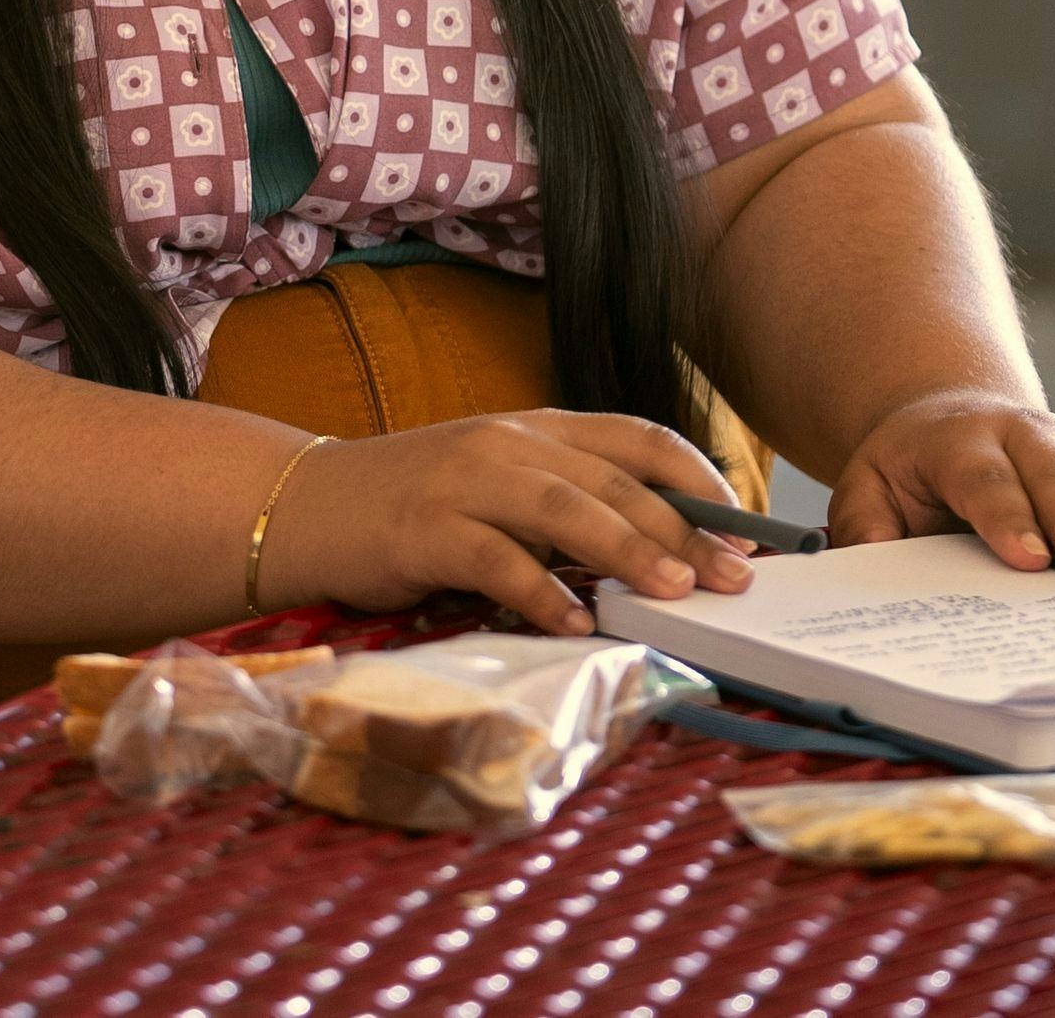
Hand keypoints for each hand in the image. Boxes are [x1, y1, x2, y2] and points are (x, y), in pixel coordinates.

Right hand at [255, 410, 754, 634]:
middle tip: (731, 577)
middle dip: (682, 527)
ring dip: (626, 549)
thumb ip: (568, 507)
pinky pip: (494, 559)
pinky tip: (573, 625)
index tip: (743, 527)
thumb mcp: (502, 487)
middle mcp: (507, 443)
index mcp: (535, 429)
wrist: (311, 503)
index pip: (636, 437)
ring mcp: (464, 481)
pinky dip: (540, 592)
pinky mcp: (424, 528)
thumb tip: (661, 555)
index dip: (696, 478)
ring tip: (675, 590)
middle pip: (613, 478)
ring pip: (563, 508)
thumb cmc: (417, 504)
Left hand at [829, 388, 1054, 571]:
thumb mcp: (869, 486)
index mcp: (960, 443)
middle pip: (1054, 472)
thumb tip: (872, 557)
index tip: (1028, 558)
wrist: (951, 415)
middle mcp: (1022, 434)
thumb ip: (866, 523)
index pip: (984, 481)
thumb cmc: (912, 469)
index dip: (1007, 517)